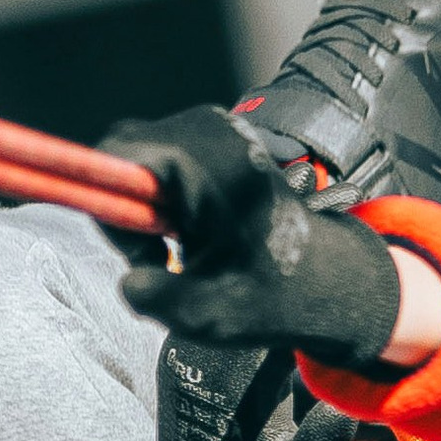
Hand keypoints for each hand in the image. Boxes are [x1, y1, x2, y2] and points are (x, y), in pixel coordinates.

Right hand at [104, 106, 400, 371]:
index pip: (116, 155)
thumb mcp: (210, 313)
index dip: (112, 207)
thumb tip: (130, 280)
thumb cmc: (275, 295)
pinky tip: (193, 230)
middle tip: (159, 256)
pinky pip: (166, 154)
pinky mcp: (223, 135)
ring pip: (142, 154)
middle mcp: (213, 131)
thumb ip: (156, 297)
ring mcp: (220, 127)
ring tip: (180, 247)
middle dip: (127, 207)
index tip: (143, 252)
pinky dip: (166, 193)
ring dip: (146, 203)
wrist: (328, 277)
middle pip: (125, 151)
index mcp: (209, 165)